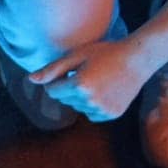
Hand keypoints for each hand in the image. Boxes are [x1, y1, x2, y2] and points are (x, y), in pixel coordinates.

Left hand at [30, 39, 154, 121]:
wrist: (138, 59)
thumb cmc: (105, 53)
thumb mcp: (77, 55)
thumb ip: (52, 69)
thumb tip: (30, 80)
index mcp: (79, 85)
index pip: (52, 90)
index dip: (59, 79)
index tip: (72, 69)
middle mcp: (90, 101)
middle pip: (64, 100)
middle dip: (69, 88)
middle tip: (88, 73)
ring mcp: (102, 110)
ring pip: (78, 107)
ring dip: (82, 97)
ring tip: (99, 81)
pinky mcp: (111, 115)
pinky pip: (91, 114)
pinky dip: (93, 105)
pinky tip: (105, 91)